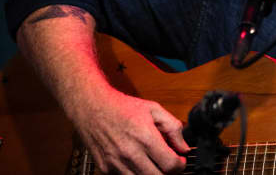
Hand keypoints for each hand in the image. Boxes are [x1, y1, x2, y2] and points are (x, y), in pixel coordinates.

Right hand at [70, 88, 188, 173]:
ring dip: (151, 174)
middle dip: (167, 173)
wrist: (92, 107)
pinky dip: (135, 174)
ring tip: (153, 163)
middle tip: (168, 164)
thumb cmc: (122, 107)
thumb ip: (173, 128)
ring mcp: (116, 163)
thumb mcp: (154, 110)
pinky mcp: (106, 169)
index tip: (180, 161)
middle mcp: (130, 153)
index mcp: (145, 138)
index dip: (180, 165)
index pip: (170, 165)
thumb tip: (184, 146)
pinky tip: (138, 163)